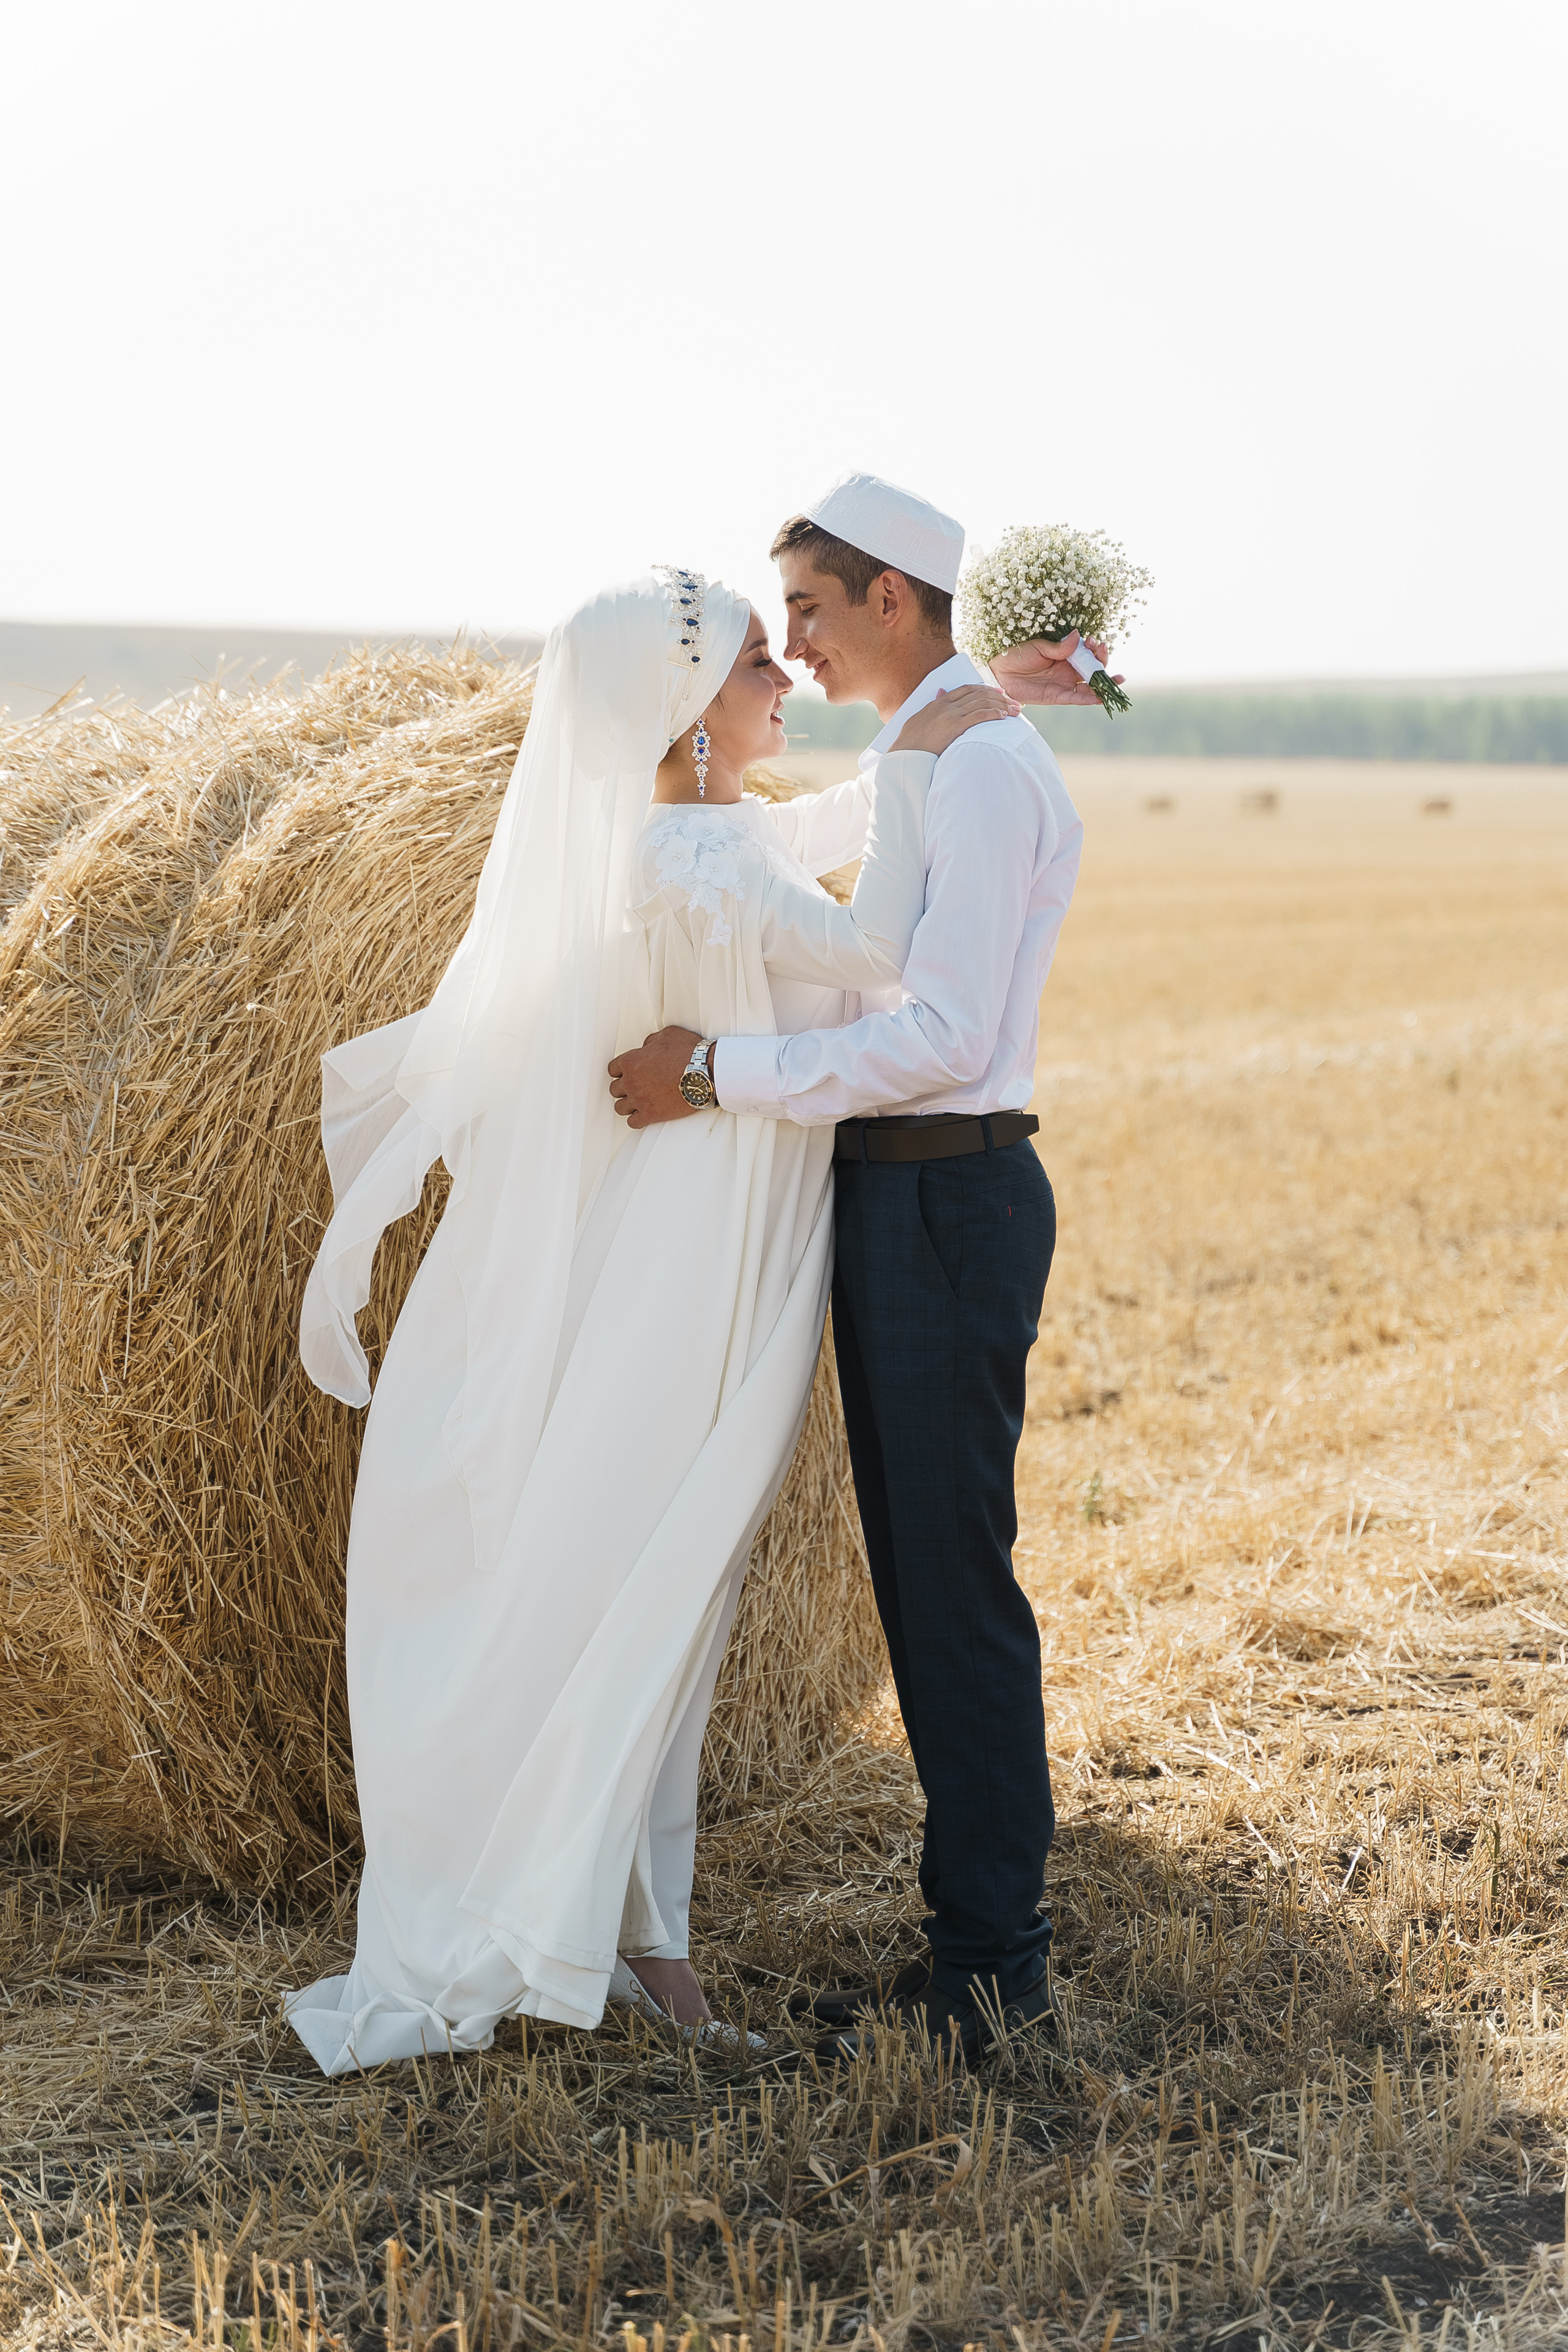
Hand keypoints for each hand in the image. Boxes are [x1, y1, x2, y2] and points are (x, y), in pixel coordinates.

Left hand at [608, 1025, 704, 1126]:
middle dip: (623, 1087)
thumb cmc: (688, 1053)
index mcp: (631, 1061)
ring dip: (627, 1104)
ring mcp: (639, 1100)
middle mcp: (631, 1081)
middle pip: (614, 1089)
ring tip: (636, 1103)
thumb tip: (647, 1047)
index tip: (627, 1073)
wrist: (705, 1073)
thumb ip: (651, 1041)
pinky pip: (633, 1122)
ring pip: (620, 1107)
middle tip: (634, 1087)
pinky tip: (643, 1115)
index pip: (612, 1069)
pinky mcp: (651, 1115)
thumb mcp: (668, 1034)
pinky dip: (636, 1119)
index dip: (620, 1070)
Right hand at [889, 683, 1020, 755]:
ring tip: (1014, 711)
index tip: (999, 691)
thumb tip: (941, 692)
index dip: (985, 688)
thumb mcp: (920, 718)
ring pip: (981, 702)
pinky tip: (1003, 716)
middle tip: (1013, 702)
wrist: (906, 755)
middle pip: (978, 693)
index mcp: (938, 702)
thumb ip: (933, 705)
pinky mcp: (954, 726)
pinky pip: (979, 715)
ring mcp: (950, 714)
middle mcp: (946, 705)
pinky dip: (993, 713)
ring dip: (1001, 705)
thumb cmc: (911, 742)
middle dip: (999, 696)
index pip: (967, 689)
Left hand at [988, 632, 1124, 704]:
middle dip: (1103, 662)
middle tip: (1104, 651)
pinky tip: (1101, 697)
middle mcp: (1068, 670)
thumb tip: (1079, 635)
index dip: (1095, 648)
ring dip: (1104, 684)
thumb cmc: (1017, 654)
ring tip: (1119, 680)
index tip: (1095, 641)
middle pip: (1093, 669)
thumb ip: (1059, 647)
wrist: (999, 671)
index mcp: (1066, 655)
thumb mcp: (1039, 647)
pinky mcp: (1057, 696)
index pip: (1087, 653)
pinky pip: (1076, 699)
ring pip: (1090, 686)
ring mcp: (1064, 684)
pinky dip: (1089, 699)